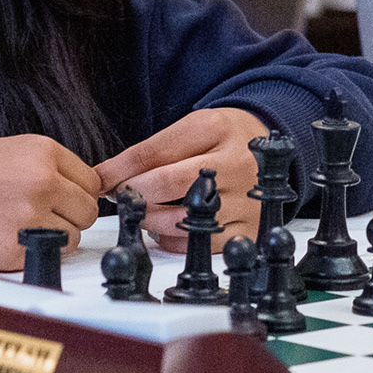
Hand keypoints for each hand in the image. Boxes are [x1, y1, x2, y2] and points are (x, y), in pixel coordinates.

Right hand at [0, 134, 101, 270]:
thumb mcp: (7, 151)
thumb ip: (45, 167)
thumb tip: (77, 188)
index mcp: (42, 152)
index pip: (90, 181)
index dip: (76, 194)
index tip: (64, 200)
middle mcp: (44, 182)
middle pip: (87, 211)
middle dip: (70, 217)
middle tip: (42, 218)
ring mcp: (32, 217)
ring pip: (73, 237)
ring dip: (54, 238)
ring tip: (19, 228)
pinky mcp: (18, 249)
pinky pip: (49, 257)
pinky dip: (33, 254)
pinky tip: (7, 240)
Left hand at [94, 107, 266, 252]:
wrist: (271, 150)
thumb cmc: (224, 139)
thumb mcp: (190, 128)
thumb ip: (149, 152)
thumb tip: (104, 179)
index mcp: (215, 129)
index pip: (154, 153)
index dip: (119, 170)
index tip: (101, 180)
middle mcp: (234, 163)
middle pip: (166, 184)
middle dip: (134, 195)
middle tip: (122, 197)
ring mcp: (245, 198)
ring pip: (180, 219)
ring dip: (150, 220)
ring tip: (146, 210)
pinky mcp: (249, 228)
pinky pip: (198, 243)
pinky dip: (173, 239)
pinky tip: (169, 226)